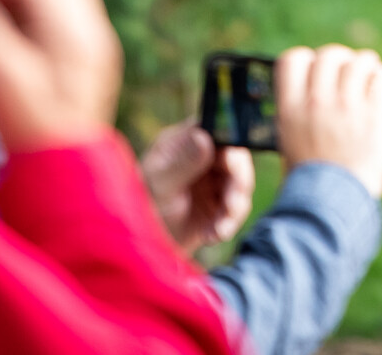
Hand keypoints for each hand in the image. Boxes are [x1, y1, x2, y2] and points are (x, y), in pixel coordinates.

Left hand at [141, 121, 255, 252]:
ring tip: (218, 230)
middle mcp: (200, 156)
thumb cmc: (141, 210)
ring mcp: (209, 180)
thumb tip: (204, 137)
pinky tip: (212, 235)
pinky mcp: (216, 203)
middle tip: (230, 206)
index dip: (232, 146)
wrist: (141, 250)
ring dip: (234, 209)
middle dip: (238, 184)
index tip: (232, 167)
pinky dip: (229, 223)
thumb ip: (183, 162)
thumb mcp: (160, 185)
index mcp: (182, 141)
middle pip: (236, 159)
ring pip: (241, 184)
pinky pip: (236, 208)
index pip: (218, 131)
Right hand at [276, 45, 381, 199]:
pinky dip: (380, 77)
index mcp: (289, 108)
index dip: (307, 60)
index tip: (315, 70)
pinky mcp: (374, 115)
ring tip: (366, 75)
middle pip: (329, 54)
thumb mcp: (289, 140)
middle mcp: (317, 102)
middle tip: (345, 73)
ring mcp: (347, 107)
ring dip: (364, 65)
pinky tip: (378, 87)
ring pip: (359, 61)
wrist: (331, 205)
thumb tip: (315, 85)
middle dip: (339, 60)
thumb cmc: (310, 177)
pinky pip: (381, 77)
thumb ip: (301, 109)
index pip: (293, 58)